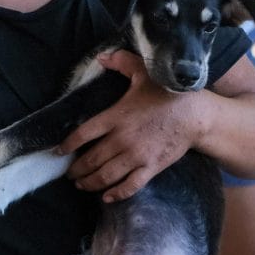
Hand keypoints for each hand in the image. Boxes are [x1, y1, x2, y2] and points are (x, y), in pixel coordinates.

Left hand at [58, 49, 200, 201]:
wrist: (196, 115)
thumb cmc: (168, 91)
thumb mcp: (143, 71)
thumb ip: (121, 62)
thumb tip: (101, 57)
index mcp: (116, 116)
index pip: (84, 133)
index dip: (67, 144)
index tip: (59, 151)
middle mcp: (122, 139)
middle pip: (91, 159)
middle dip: (77, 169)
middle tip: (70, 174)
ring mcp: (136, 156)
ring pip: (106, 175)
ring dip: (90, 183)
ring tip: (82, 185)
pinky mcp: (151, 168)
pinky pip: (129, 186)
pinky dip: (116, 194)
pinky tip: (106, 197)